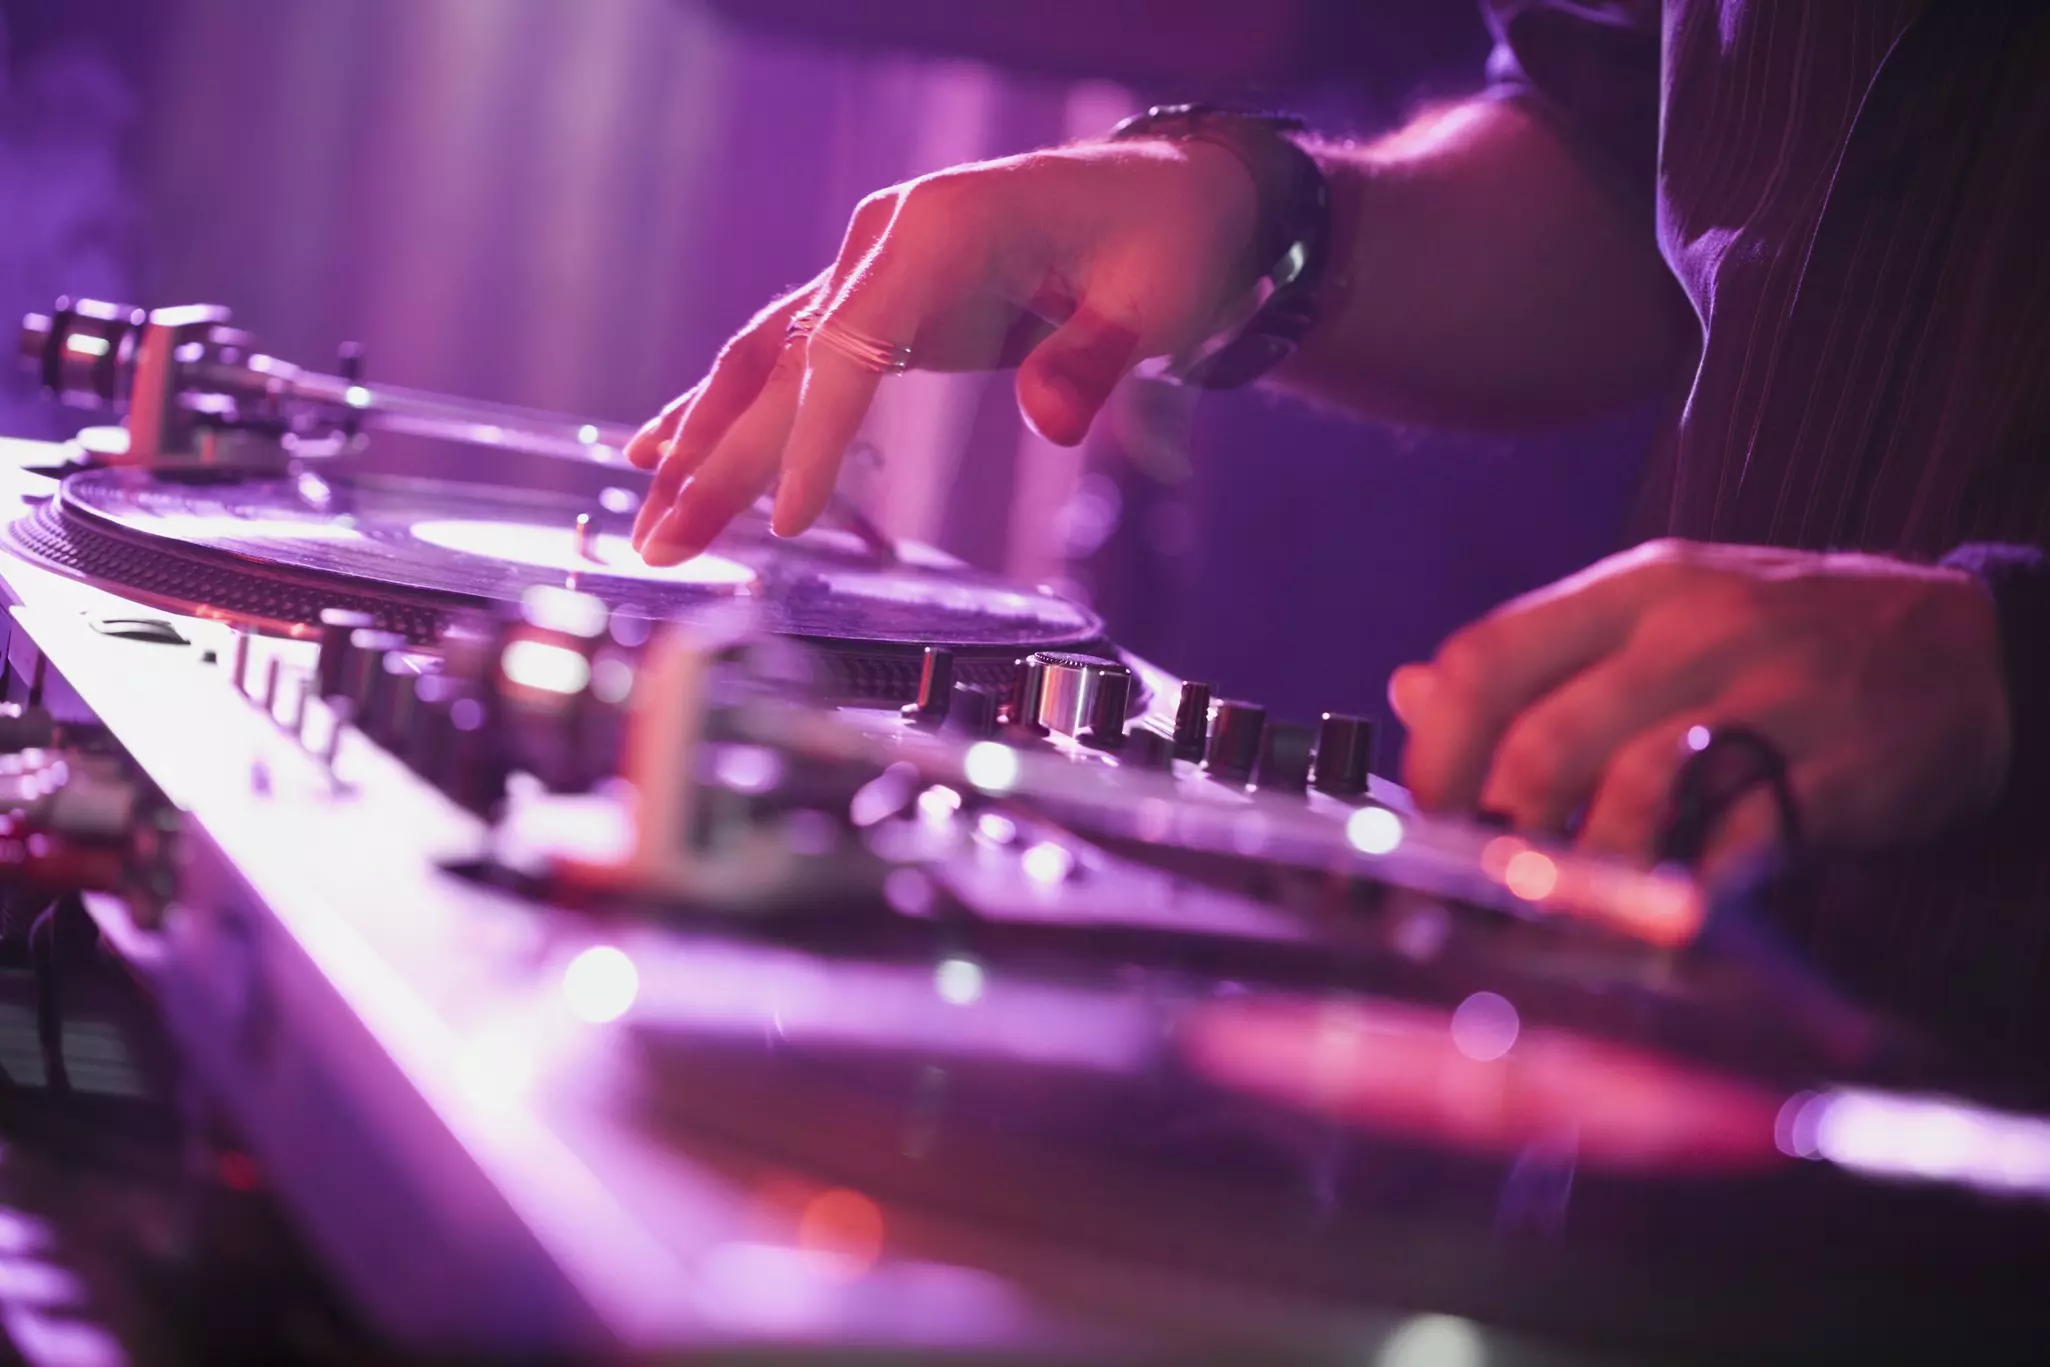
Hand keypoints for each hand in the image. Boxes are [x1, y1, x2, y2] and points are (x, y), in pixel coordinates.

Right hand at [624, 141, 1259, 564]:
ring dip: (705, 443)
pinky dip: (733, 410)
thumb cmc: (1165, 241)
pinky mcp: (880, 299)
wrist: (1170, 195)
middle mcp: (886, 239)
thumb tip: (1051, 422)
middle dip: (718, 458)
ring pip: (768, 360)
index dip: (812, 435)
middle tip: (663, 543)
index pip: (850, 345)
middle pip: (784, 360)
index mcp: (943, 228)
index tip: (781, 517)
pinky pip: (791, 359)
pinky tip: (668, 449)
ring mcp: (873, 265)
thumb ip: (1096, 357)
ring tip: (650, 522)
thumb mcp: (1155, 297)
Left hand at [1388, 540, 2012, 867]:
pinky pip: (1736, 841)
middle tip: (1486, 883)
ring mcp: (1772, 695)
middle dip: (1499, 831)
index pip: (1489, 657)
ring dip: (1583, 870)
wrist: (1970, 645)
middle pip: (1546, 740)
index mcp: (1634, 590)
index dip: (1434, 750)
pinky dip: (1682, 889)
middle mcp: (1693, 631)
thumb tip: (1411, 690)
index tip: (1424, 815)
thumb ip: (1541, 659)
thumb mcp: (1662, 615)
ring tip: (1567, 907)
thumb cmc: (1788, 638)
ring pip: (1633, 792)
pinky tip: (1660, 909)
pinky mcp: (1841, 769)